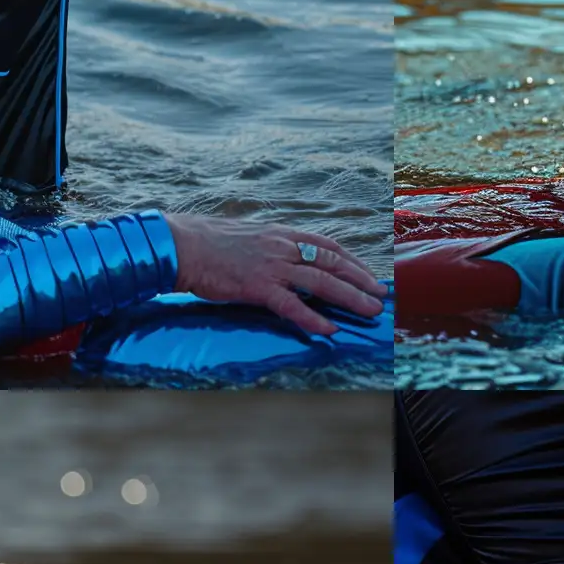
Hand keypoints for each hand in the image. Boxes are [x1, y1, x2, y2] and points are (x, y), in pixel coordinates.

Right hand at [166, 213, 386, 335]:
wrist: (182, 246)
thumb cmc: (210, 243)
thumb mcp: (250, 236)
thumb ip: (273, 247)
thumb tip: (289, 260)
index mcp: (282, 234)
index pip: (328, 245)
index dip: (352, 261)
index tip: (368, 274)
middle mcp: (282, 247)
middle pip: (332, 263)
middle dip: (361, 279)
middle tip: (381, 295)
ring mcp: (271, 267)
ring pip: (321, 282)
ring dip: (349, 297)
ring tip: (369, 311)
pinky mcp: (257, 287)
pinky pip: (291, 305)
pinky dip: (313, 318)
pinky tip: (329, 329)